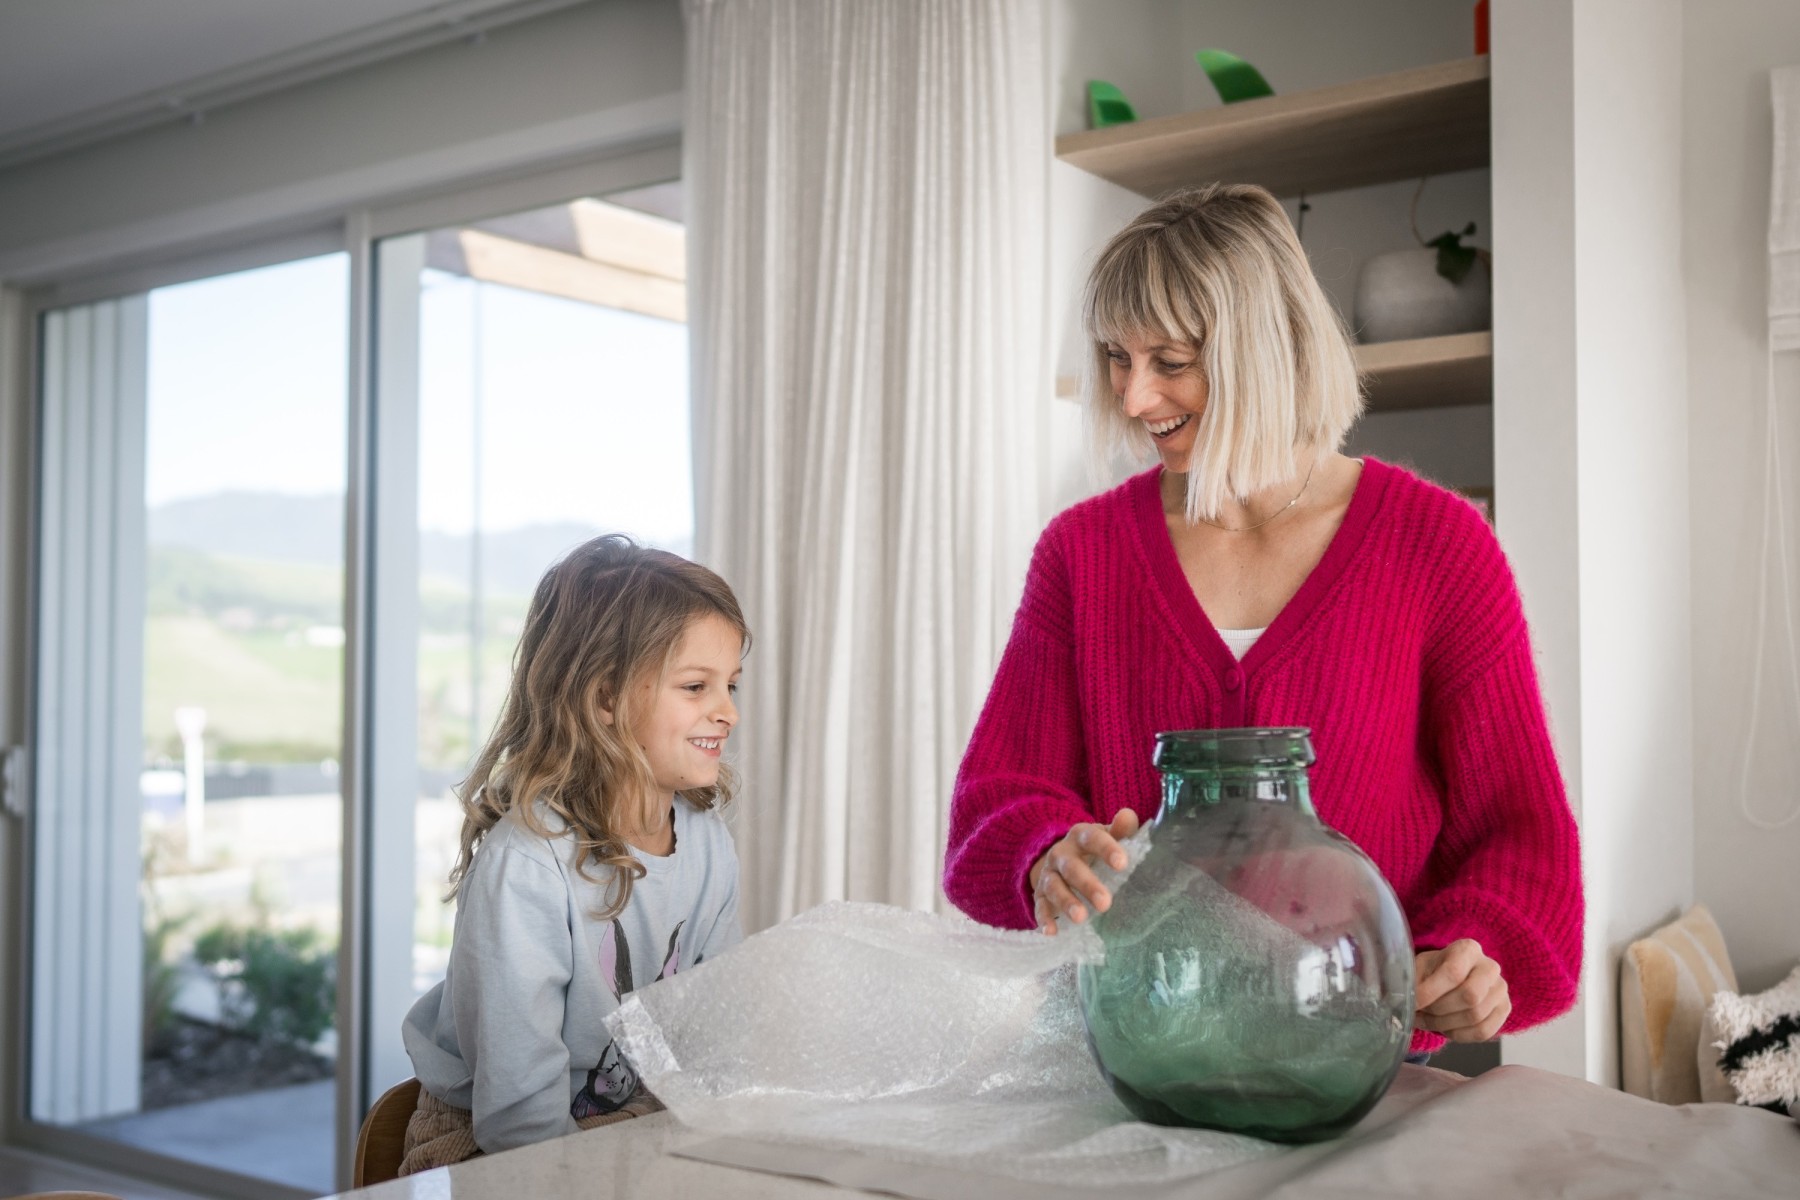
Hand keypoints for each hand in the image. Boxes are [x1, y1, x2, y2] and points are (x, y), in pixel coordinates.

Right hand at [1029, 810, 1139, 934]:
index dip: (1106, 849)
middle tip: (1105, 902)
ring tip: (1081, 918)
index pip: (1091, 838)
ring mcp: (1049, 875)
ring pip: (1054, 887)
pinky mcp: (1040, 894)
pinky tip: (1051, 932)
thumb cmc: (1091, 848)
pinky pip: (1040, 906)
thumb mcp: (1105, 835)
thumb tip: (1129, 816)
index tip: (1122, 863)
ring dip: (1066, 902)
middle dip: (1087, 884)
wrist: (1058, 856)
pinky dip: (1044, 918)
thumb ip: (1120, 828)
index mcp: (1079, 836)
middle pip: (1071, 867)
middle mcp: (1060, 854)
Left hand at [1414, 939, 1510, 1041]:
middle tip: (1420, 1014)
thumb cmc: (1434, 971)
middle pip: (1470, 996)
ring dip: (1446, 1024)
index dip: (1430, 992)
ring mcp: (1501, 989)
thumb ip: (1413, 982)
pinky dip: (1460, 1035)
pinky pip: (1484, 1031)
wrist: (1455, 978)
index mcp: (1468, 949)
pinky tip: (1445, 1028)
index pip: (1453, 973)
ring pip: (1476, 1016)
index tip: (1413, 1004)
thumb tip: (1402, 1002)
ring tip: (1428, 1020)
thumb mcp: (1420, 968)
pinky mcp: (1504, 1010)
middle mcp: (1490, 967)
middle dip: (1439, 1010)